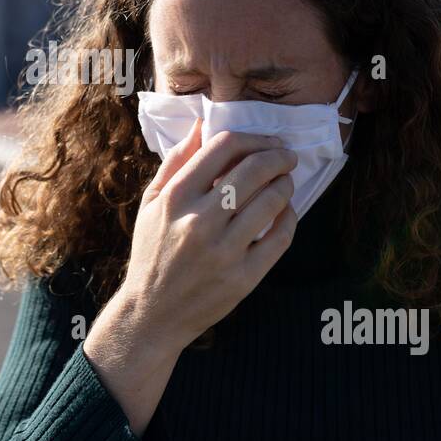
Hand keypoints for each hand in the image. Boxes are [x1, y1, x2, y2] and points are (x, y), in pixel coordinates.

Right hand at [119, 117, 299, 352]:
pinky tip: (285, 211)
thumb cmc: (152, 253)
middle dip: (278, 156)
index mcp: (175, 198)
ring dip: (285, 184)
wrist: (152, 314)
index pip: (223, 148)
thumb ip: (175, 163)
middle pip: (253, 170)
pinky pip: (280, 237)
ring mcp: (224, 251)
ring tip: (285, 181)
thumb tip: (202, 125)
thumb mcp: (151, 204)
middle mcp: (199, 222)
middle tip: (286, 156)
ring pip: (271, 201)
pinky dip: (289, 218)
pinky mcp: (243, 277)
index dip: (251, 138)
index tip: (265, 142)